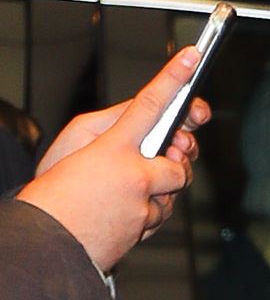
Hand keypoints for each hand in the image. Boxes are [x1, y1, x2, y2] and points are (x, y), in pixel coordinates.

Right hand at [18, 50, 207, 273]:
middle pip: (179, 157)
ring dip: (158, 186)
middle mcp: (135, 174)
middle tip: (153, 160)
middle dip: (173, 159)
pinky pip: (161, 212)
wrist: (49, 241)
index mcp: (112, 146)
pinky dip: (148, 208)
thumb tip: (146, 121)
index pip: (149, 104)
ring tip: (122, 189)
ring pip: (173, 188)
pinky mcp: (146, 227)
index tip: (191, 58)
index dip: (174, 79)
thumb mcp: (76, 144)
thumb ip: (115, 127)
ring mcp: (143, 204)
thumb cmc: (56, 192)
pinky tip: (122, 207)